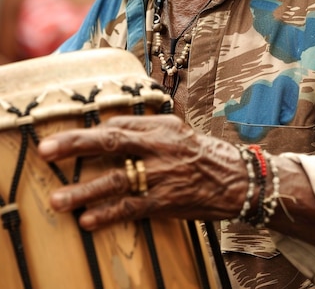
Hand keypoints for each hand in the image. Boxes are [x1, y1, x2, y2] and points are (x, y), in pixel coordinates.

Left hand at [37, 114, 245, 230]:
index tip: (63, 138)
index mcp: (161, 127)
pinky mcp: (166, 200)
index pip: (118, 124)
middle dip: (75, 144)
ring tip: (58, 199)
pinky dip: (108, 214)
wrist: (237, 180)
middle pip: (111, 141)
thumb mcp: (178, 132)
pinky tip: (88, 220)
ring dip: (84, 190)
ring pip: (116, 180)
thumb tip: (113, 128)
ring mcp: (162, 174)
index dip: (89, 131)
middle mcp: (159, 146)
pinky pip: (132, 208)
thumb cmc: (204, 154)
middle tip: (47, 150)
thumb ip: (148, 129)